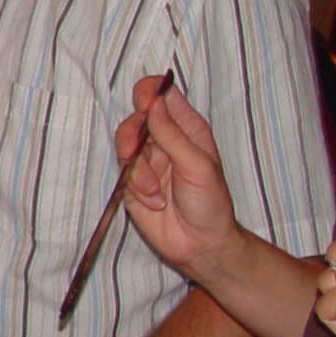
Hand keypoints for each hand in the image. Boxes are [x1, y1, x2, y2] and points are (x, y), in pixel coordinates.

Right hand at [116, 75, 244, 277]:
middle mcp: (165, 141)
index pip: (163, 95)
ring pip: (125, 148)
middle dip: (130, 135)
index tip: (144, 103)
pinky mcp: (134, 184)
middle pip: (136, 120)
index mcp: (187, 128)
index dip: (150, 92)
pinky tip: (156, 202)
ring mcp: (148, 162)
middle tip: (131, 151)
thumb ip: (172, 134)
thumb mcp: (197, 165)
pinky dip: (137, 189)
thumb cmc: (211, 203)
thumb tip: (153, 102)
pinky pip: (124, 176)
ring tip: (153, 191)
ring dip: (137, 171)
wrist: (201, 244)